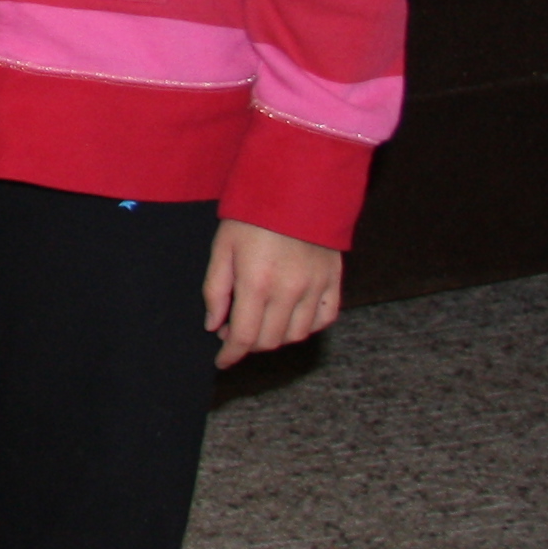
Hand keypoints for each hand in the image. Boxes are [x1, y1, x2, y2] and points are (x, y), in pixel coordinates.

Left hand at [203, 218, 341, 365]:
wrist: (296, 187)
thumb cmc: (252, 215)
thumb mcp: (222, 247)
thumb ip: (216, 290)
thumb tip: (213, 325)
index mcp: (256, 283)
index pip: (244, 337)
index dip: (230, 354)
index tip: (222, 361)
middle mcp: (289, 292)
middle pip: (270, 340)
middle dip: (249, 344)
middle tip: (234, 331)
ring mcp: (315, 288)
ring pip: (297, 335)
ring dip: (276, 337)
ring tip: (260, 322)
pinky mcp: (334, 281)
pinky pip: (325, 319)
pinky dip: (307, 326)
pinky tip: (291, 317)